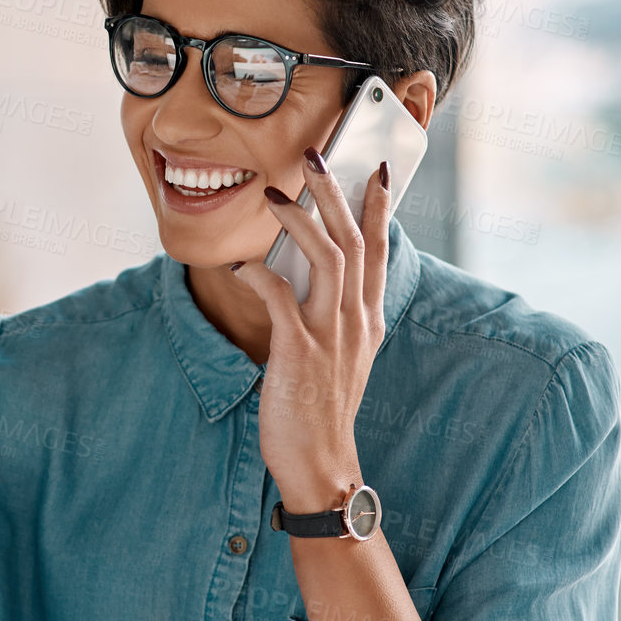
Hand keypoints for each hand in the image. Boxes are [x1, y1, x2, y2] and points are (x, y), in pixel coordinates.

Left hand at [229, 151, 390, 512]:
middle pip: (353, 240)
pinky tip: (239, 264)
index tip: (375, 170)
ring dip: (300, 220)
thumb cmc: (320, 409)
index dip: (377, 207)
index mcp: (368, 319)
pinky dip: (259, 274)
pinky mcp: (299, 351)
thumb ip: (332, 314)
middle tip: (315, 156)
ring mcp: (331, 335)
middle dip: (334, 193)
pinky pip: (279, 297)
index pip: (380, 250)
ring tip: (273, 195)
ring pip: (328, 258)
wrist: (320, 463)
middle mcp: (356, 320)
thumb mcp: (339, 355)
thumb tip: (303, 274)